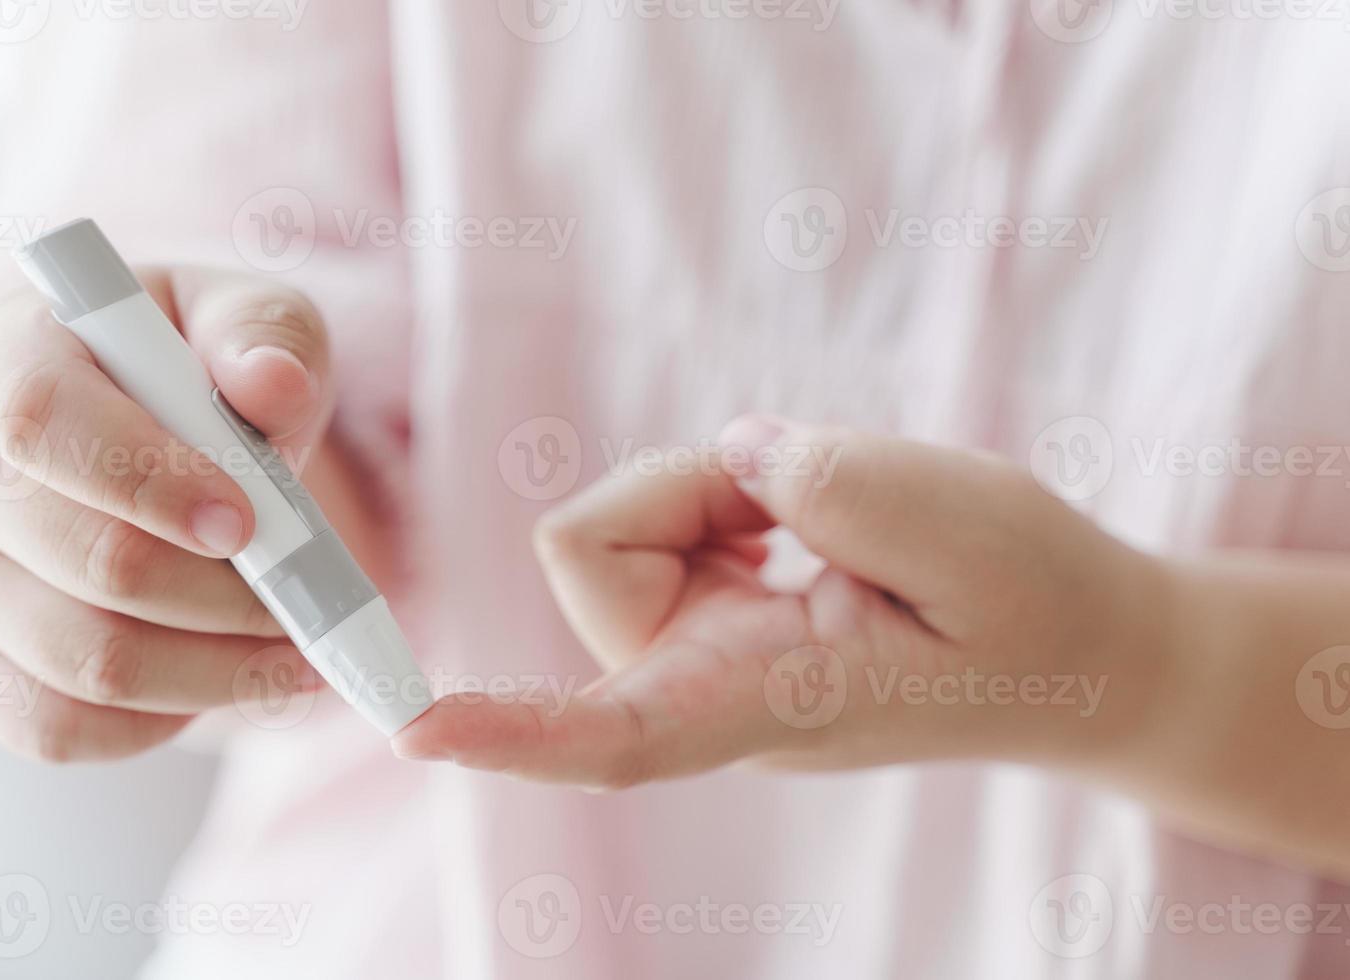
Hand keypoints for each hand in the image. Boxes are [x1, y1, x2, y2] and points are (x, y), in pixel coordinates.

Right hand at [0, 267, 336, 761]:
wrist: (152, 439)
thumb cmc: (197, 369)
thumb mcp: (241, 321)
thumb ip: (264, 334)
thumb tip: (271, 384)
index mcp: (7, 355)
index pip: (42, 420)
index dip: (146, 479)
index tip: (244, 520)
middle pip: (87, 560)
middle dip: (224, 593)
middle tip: (311, 597)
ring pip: (88, 662)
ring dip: (219, 669)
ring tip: (295, 648)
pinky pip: (59, 730)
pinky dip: (162, 721)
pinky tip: (222, 675)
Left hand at [393, 415, 1173, 788]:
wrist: (1074, 650)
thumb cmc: (1033, 603)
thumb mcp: (964, 524)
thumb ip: (836, 485)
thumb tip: (735, 459)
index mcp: (764, 697)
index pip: (614, 736)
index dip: (515, 730)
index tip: (419, 730)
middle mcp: (703, 687)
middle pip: (595, 551)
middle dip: (682, 487)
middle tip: (804, 499)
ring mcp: (696, 653)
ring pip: (623, 525)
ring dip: (713, 488)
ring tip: (821, 521)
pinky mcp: (704, 614)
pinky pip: (656, 521)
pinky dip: (721, 497)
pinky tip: (798, 530)